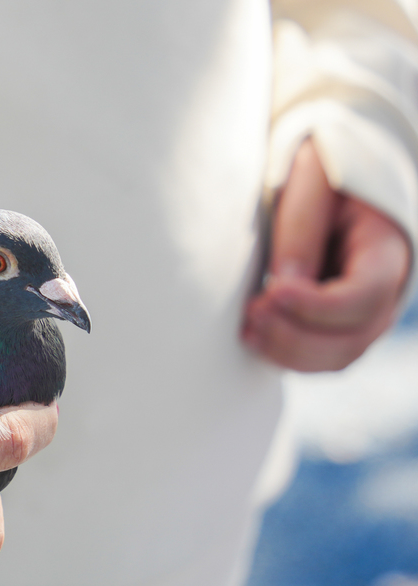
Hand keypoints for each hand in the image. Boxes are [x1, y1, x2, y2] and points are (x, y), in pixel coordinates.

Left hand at [242, 139, 411, 370]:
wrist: (330, 186)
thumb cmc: (322, 176)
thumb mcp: (313, 184)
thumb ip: (301, 230)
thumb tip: (283, 284)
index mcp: (388, 250)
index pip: (366, 295)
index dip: (318, 305)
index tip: (272, 291)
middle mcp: (386, 292)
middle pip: (353, 337)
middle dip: (297, 334)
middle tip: (253, 310)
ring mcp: (364, 316)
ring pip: (335, 357)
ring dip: (287, 351)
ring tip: (247, 326)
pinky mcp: (337, 327)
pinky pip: (318, 358)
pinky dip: (285, 356)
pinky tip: (252, 336)